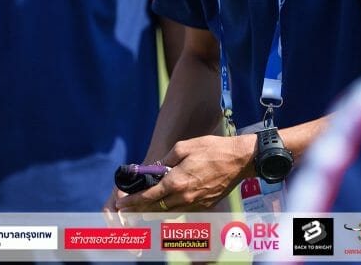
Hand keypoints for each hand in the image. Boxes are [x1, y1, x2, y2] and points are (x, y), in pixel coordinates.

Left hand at [114, 134, 254, 212]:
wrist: (239, 160)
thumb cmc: (212, 149)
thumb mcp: (184, 147)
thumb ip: (166, 159)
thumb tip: (155, 169)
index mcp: (176, 181)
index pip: (148, 196)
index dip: (133, 202)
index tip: (121, 203)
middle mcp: (184, 197)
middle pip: (155, 209)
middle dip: (138, 210)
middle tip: (126, 209)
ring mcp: (195, 204)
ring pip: (168, 213)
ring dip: (152, 212)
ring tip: (140, 209)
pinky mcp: (204, 205)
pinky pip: (181, 211)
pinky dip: (169, 210)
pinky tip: (164, 205)